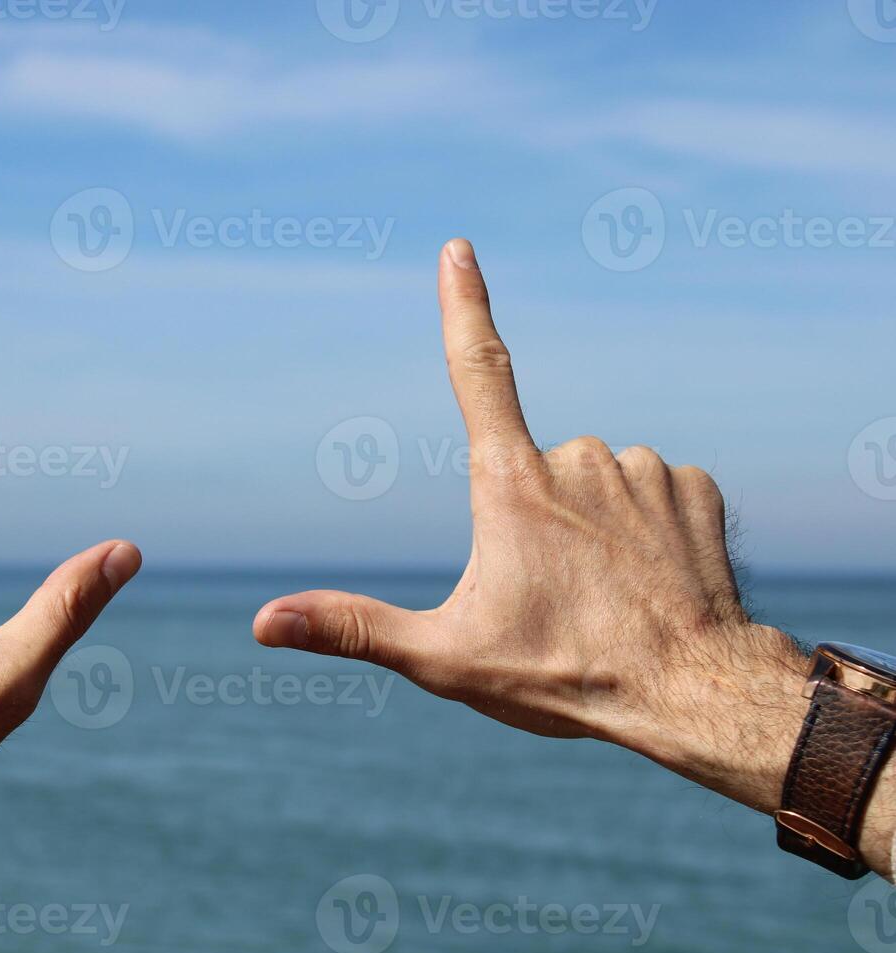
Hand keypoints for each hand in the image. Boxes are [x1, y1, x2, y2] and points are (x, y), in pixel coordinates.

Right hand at [253, 238, 893, 874]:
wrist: (694, 694)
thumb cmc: (565, 676)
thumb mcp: (444, 658)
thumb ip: (353, 629)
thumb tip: (262, 623)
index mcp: (510, 483)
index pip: (477, 371)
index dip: (463, 307)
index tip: (459, 252)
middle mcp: (577, 458)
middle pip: (532, 472)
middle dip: (532, 521)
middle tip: (553, 601)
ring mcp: (642, 468)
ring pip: (595, 484)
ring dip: (591, 526)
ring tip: (607, 599)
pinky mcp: (696, 489)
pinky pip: (654, 494)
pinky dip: (647, 530)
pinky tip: (652, 582)